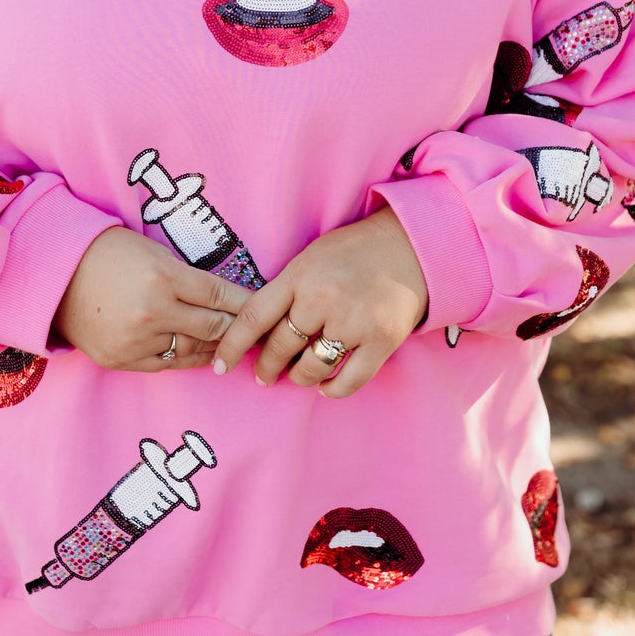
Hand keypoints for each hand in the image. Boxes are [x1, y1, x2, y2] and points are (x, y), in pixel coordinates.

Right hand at [53, 227, 247, 370]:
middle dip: (240, 329)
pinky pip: (167, 364)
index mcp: (162, 277)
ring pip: (193, 349)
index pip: (219, 295)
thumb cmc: (106, 254)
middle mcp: (152, 312)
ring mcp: (136, 340)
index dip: (246, 303)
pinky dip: (188, 358)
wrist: (51, 275)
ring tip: (235, 344)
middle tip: (261, 331)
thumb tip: (225, 298)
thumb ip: (187, 277)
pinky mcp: (121, 360)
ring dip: (217, 347)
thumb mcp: (152, 252)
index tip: (265, 306)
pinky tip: (204, 354)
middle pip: (213, 327)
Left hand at [209, 206, 427, 398]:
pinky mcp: (383, 339)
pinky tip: (326, 385)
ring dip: (299, 378)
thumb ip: (287, 290)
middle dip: (266, 367)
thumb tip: (258, 332)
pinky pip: (349, 380)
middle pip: (280, 347)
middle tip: (264, 376)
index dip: (232, 346)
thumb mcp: (312, 258)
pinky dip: (332, 389)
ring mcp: (354, 321)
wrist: (413, 245)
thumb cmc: (355, 251)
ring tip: (298, 376)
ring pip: (311, 368)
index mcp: (300, 274)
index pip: (254, 317)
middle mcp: (323, 298)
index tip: (221, 365)